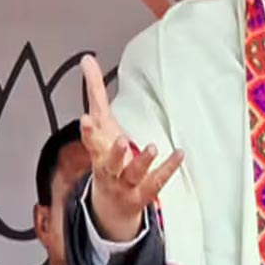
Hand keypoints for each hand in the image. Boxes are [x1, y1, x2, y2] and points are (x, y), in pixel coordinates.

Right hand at [79, 54, 183, 241]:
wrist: (109, 207)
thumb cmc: (106, 155)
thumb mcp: (100, 124)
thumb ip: (95, 91)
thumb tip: (86, 58)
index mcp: (98, 150)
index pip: (90, 140)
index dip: (87, 131)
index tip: (85, 119)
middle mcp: (109, 168)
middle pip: (107, 162)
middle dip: (112, 151)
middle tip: (120, 140)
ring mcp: (126, 183)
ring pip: (132, 174)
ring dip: (141, 162)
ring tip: (151, 146)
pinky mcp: (143, 193)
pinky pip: (156, 181)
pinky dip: (168, 168)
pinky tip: (179, 154)